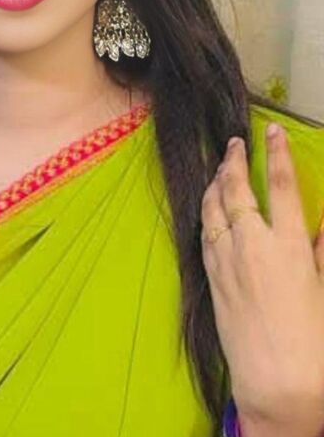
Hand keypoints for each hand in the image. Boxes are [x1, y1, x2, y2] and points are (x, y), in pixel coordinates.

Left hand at [201, 122, 323, 433]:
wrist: (278, 384)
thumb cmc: (315, 342)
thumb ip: (321, 252)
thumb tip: (319, 226)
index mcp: (289, 244)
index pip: (280, 184)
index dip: (275, 152)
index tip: (270, 130)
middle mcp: (253, 244)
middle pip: (237, 188)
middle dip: (234, 160)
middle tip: (235, 142)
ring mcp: (227, 260)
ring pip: (213, 207)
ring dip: (215, 182)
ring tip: (219, 168)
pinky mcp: (211, 278)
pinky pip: (204, 234)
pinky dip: (206, 213)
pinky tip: (208, 208)